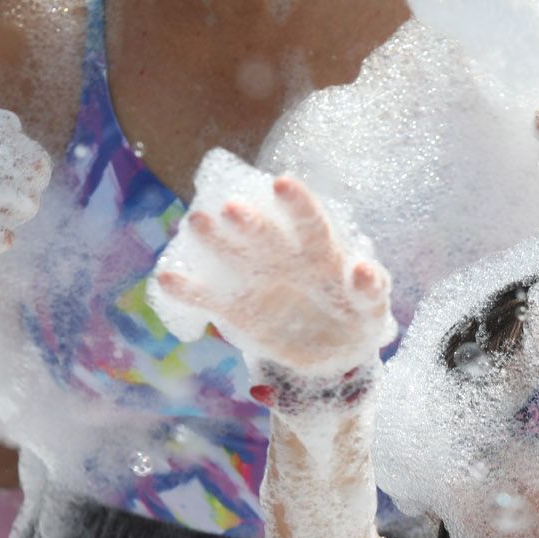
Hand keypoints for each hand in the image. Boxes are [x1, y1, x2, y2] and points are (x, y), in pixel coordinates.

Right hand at [155, 175, 389, 371]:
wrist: (334, 353)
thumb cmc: (356, 318)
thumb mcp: (371, 307)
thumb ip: (369, 288)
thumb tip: (361, 268)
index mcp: (320, 252)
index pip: (309, 221)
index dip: (298, 203)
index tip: (283, 183)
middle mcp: (283, 256)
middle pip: (265, 234)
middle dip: (249, 222)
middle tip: (232, 209)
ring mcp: (256, 278)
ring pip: (231, 254)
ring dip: (214, 239)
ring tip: (196, 224)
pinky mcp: (235, 307)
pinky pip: (208, 296)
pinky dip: (188, 290)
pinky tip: (167, 277)